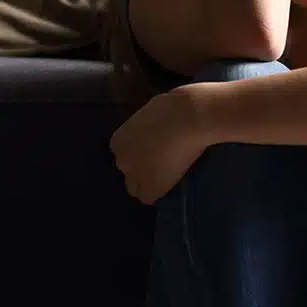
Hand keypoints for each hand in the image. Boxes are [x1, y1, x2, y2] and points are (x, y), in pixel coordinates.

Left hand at [110, 85, 215, 204]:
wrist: (188, 118)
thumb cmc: (174, 108)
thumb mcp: (150, 115)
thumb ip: (145, 130)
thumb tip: (154, 134)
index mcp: (118, 141)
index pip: (123, 157)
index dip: (139, 156)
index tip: (152, 152)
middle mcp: (122, 160)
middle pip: (128, 173)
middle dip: (141, 170)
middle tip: (161, 164)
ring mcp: (135, 175)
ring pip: (135, 189)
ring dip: (148, 183)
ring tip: (166, 175)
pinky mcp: (151, 186)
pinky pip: (148, 198)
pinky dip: (158, 192)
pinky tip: (170, 182)